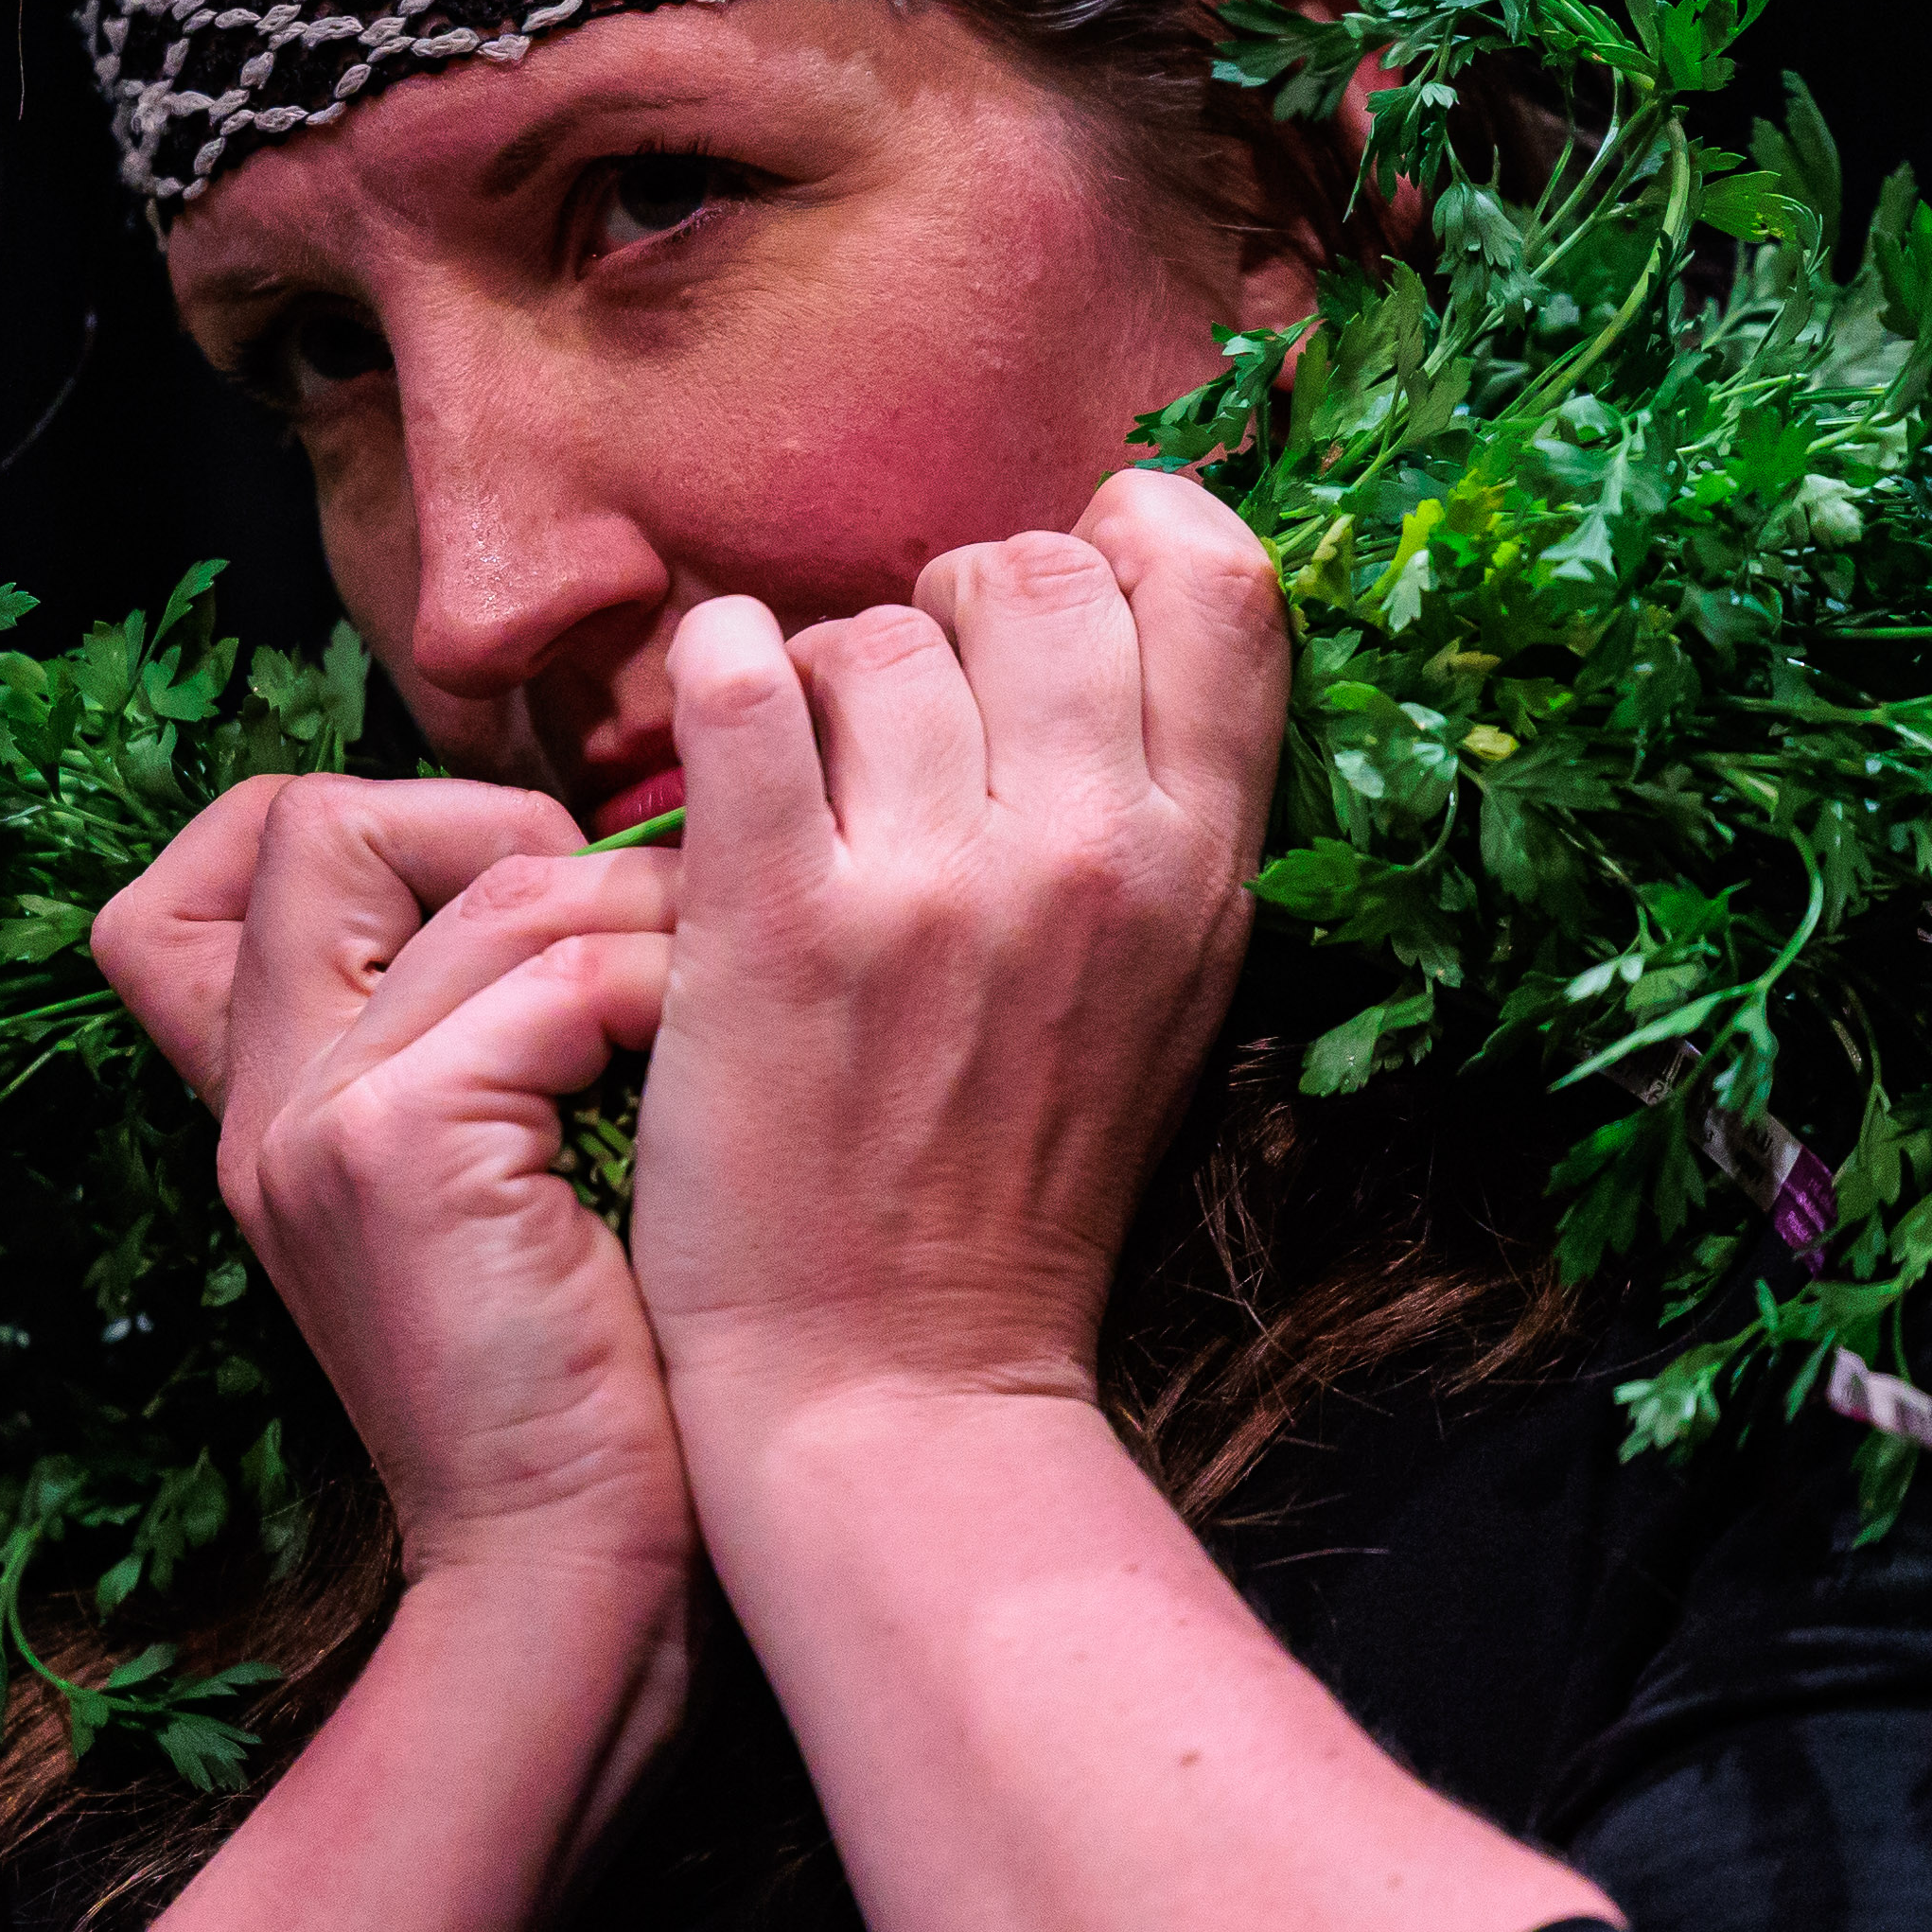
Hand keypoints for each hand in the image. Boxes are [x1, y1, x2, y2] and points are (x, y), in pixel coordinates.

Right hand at [98, 777, 693, 1596]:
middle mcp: (268, 1101)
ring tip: (719, 997)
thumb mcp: (507, 1197)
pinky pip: (558, 972)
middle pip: (307, 821)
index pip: (222, 866)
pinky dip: (665, 987)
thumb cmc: (592, 1388)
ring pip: (486, 883)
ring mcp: (318, 1119)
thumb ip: (500, 1047)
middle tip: (622, 928)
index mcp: (276, 1105)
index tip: (521, 883)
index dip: (370, 819)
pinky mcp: (399, 1147)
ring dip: (641, 912)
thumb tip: (604, 869)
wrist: (576, 1579)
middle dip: (492, 820)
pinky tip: (717, 1063)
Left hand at [624, 471, 1291, 1433]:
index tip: (1048, 615)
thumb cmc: (1019, 1176)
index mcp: (1202, 864)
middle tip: (906, 723)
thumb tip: (1116, 591)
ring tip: (810, 791)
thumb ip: (1163, 801)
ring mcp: (933, 889)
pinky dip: (719, 670)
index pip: (1213, 576)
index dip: (1120, 547)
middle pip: (1029, 571)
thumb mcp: (1169, 985)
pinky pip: (745, 682)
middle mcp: (1091, 856)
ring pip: (875, 631)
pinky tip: (719, 725)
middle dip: (953, 611)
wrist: (899, 1384)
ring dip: (826, 682)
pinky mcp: (777, 924)